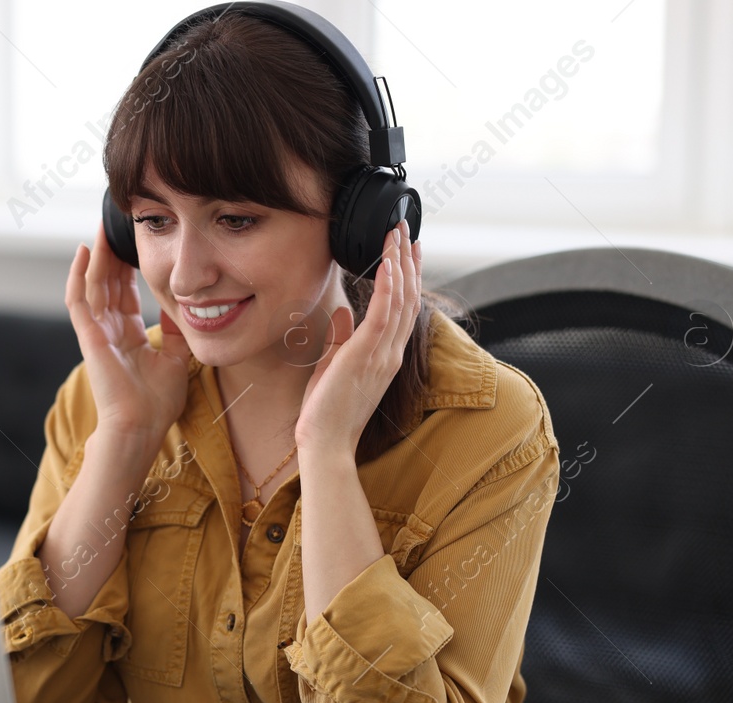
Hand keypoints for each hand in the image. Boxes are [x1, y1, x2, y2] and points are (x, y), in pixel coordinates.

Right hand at [65, 220, 192, 449]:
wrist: (142, 427)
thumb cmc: (157, 402)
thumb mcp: (177, 357)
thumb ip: (176, 329)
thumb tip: (181, 303)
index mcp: (127, 336)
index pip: (124, 292)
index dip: (128, 267)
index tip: (136, 242)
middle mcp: (108, 331)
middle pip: (107, 282)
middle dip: (111, 253)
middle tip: (117, 224)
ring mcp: (96, 333)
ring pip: (92, 285)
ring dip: (96, 256)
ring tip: (102, 229)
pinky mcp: (88, 336)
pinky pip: (79, 300)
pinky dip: (79, 275)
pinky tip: (85, 251)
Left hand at [295, 220, 421, 454]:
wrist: (325, 444)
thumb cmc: (326, 412)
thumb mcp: (333, 367)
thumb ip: (342, 338)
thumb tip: (344, 311)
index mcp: (384, 355)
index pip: (401, 308)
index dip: (406, 276)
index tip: (406, 250)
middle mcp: (390, 352)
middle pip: (406, 297)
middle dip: (406, 260)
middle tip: (404, 229)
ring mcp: (382, 354)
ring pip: (398, 299)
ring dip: (399, 263)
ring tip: (396, 234)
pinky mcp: (366, 355)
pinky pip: (382, 314)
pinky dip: (387, 286)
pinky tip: (387, 264)